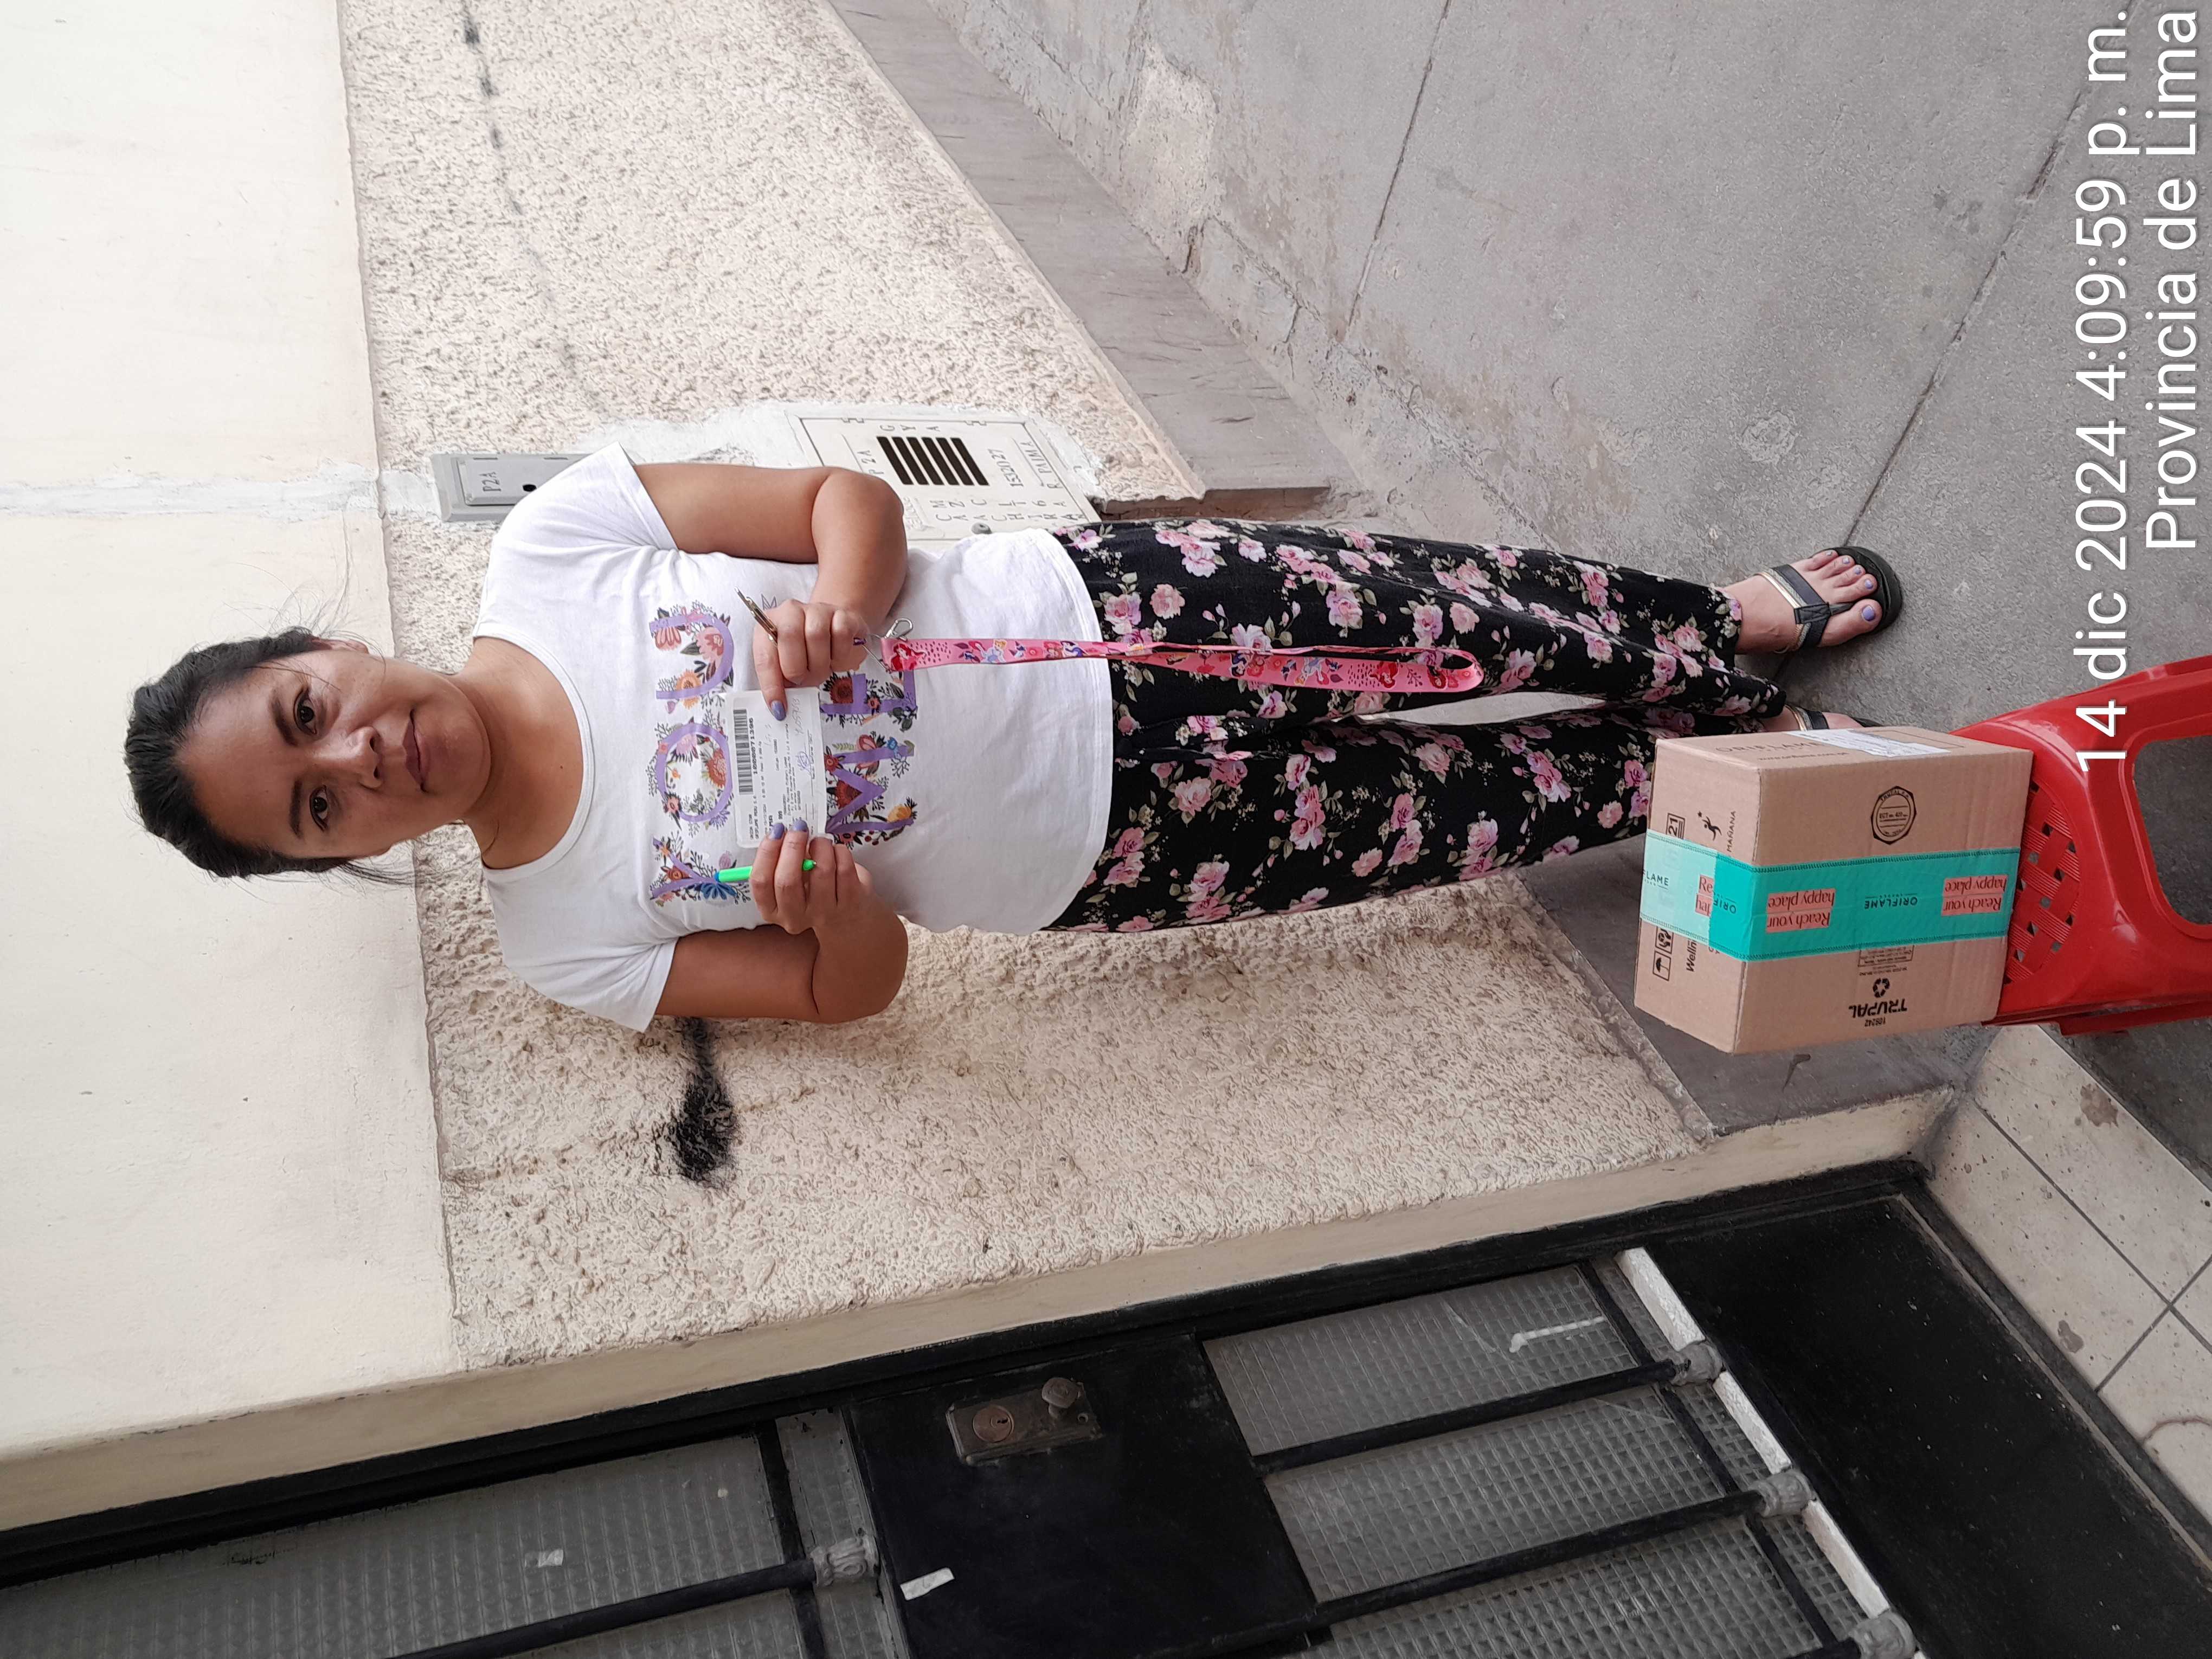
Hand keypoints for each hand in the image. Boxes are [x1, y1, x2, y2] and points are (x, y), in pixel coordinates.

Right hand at [748, 823, 877, 935]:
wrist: (846, 920)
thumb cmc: (813, 893)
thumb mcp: (791, 882)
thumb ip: (782, 862)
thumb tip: (785, 833)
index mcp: (773, 910)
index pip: (761, 882)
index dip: (767, 852)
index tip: (776, 831)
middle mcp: (796, 916)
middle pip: (787, 880)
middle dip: (792, 846)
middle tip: (799, 829)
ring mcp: (824, 912)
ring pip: (821, 870)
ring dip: (820, 846)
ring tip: (820, 841)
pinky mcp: (850, 902)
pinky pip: (844, 868)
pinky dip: (840, 851)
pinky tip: (836, 851)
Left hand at [752, 600, 871, 717]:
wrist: (833, 626)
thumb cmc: (806, 651)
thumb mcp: (788, 665)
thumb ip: (781, 682)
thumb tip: (781, 708)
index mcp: (769, 626)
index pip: (766, 656)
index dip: (772, 685)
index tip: (779, 707)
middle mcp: (791, 612)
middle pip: (790, 637)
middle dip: (798, 669)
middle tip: (804, 680)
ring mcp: (818, 610)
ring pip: (817, 636)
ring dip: (820, 664)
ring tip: (821, 670)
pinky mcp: (843, 614)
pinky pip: (842, 634)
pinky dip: (841, 655)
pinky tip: (837, 657)